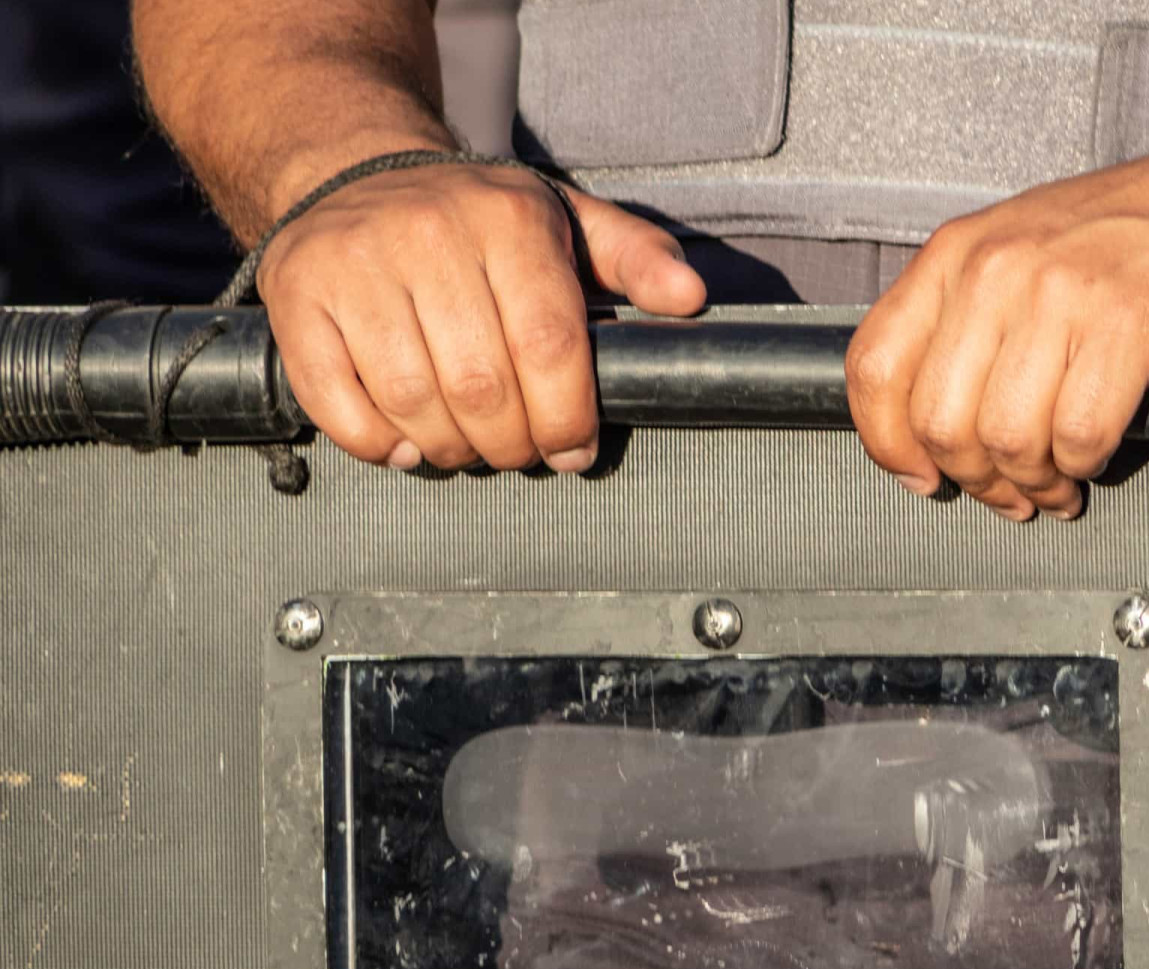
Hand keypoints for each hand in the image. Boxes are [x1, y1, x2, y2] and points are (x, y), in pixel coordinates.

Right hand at [257, 163, 705, 471]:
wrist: (353, 173)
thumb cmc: (476, 218)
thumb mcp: (566, 221)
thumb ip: (636, 258)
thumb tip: (690, 299)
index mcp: (508, 218)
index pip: (549, 346)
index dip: (567, 418)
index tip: (573, 449)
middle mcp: (427, 234)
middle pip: (483, 386)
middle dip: (513, 444)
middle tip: (520, 452)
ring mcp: (354, 265)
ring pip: (413, 402)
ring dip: (449, 450)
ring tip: (468, 447)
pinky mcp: (296, 297)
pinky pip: (337, 404)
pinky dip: (378, 445)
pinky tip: (407, 441)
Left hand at [845, 128, 1148, 519]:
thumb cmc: (1130, 231)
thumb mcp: (1018, 249)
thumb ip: (961, 320)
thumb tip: (923, 425)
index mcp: (956, 253)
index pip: (876, 367)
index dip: (889, 444)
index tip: (922, 478)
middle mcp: (996, 267)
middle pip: (941, 422)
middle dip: (976, 480)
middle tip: (1011, 492)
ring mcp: (1061, 291)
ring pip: (1008, 438)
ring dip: (1035, 483)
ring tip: (1059, 483)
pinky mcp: (1129, 321)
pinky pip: (1080, 434)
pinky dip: (1085, 465)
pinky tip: (1097, 456)